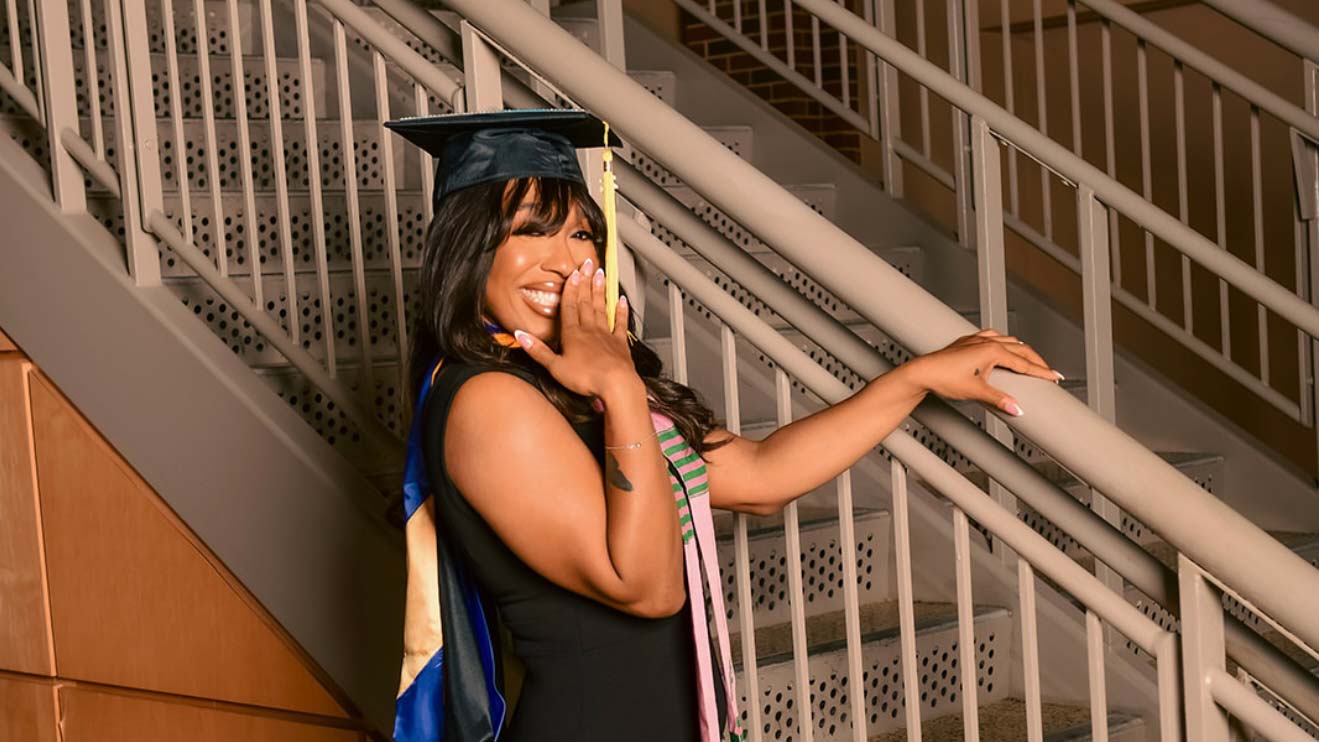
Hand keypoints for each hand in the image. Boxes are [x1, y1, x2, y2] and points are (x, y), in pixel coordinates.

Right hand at [513, 256, 637, 397]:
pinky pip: (620, 323)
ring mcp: (606, 335)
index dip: (570, 289)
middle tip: (587, 264)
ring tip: (600, 275)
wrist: (616, 384)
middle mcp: (590, 330)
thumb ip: (538, 350)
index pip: (569, 306)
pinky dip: (621, 310)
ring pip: (602, 308)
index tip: (572, 273)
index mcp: (572, 334)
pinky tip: (621, 300)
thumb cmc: (586, 378)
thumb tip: (520, 335)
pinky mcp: (620, 344)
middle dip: (585, 282)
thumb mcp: (555, 366)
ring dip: (599, 291)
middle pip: (586, 302)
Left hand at [903, 329, 1061, 415]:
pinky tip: (1003, 348)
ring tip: (1030, 361)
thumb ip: (999, 400)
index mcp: (992, 350)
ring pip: (1008, 341)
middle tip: (1048, 372)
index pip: (1024, 363)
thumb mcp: (976, 392)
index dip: (1041, 372)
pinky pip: (993, 337)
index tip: (1055, 378)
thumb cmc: (943, 378)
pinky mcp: (967, 342)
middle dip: (1036, 361)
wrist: (922, 372)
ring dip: (1022, 350)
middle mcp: (986, 341)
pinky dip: (1004, 343)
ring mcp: (976, 340)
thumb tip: (1016, 408)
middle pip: (1021, 349)